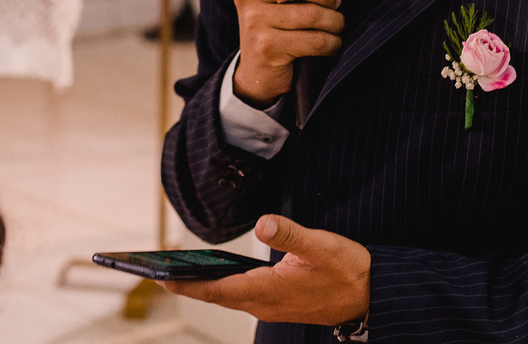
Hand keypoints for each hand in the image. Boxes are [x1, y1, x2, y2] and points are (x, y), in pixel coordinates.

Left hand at [160, 215, 369, 326]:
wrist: (372, 296)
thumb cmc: (348, 270)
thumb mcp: (321, 245)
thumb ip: (291, 234)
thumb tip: (262, 222)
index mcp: (269, 292)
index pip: (217, 290)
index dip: (186, 284)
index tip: (159, 277)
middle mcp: (264, 304)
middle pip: (215, 295)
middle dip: (185, 283)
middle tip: (154, 270)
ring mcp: (270, 306)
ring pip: (227, 296)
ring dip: (202, 285)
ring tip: (174, 269)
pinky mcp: (277, 303)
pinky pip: (240, 295)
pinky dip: (221, 285)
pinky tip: (212, 272)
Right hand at [233, 0, 345, 106]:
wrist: (259, 73)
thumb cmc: (282, 28)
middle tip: (336, 2)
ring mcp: (254, 22)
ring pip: (310, 14)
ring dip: (334, 22)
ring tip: (336, 26)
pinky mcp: (266, 47)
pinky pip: (313, 40)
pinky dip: (331, 43)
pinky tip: (331, 44)